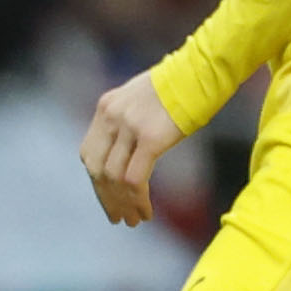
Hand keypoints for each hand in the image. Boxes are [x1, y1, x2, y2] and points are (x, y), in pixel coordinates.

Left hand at [79, 72, 181, 226]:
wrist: (202, 69)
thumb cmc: (182, 84)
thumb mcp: (142, 98)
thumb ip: (128, 121)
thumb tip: (128, 149)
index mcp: (106, 107)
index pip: (89, 154)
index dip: (96, 181)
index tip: (108, 198)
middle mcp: (111, 116)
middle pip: (96, 170)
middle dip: (106, 199)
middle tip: (118, 218)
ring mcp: (129, 127)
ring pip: (113, 179)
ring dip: (123, 204)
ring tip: (134, 220)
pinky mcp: (150, 138)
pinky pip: (134, 179)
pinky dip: (137, 200)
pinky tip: (146, 211)